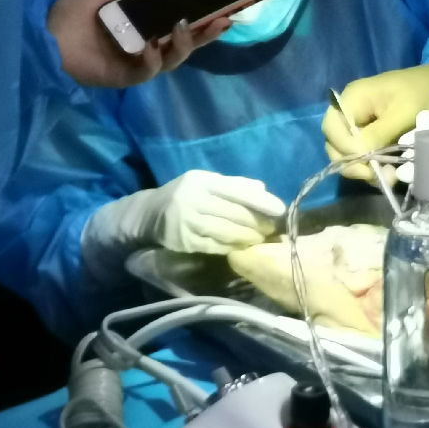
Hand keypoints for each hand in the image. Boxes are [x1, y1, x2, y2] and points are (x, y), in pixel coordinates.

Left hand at [46, 0, 229, 88]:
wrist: (44, 35)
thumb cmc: (73, 11)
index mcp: (143, 25)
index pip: (180, 24)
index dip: (202, 19)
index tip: (224, 8)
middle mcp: (145, 44)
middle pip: (183, 44)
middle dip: (205, 35)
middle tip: (223, 21)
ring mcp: (136, 63)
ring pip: (172, 60)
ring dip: (183, 45)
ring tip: (183, 26)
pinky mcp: (124, 77)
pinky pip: (146, 72)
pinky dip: (152, 60)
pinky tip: (152, 46)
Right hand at [91, 171, 284, 257]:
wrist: (148, 214)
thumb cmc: (184, 195)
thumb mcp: (204, 182)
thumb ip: (232, 185)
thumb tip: (262, 188)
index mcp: (201, 180)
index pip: (237, 190)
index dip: (260, 200)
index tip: (280, 209)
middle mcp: (193, 198)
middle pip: (234, 213)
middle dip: (257, 222)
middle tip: (273, 229)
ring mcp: (187, 221)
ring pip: (226, 232)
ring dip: (248, 237)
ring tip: (261, 239)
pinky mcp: (184, 240)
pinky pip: (215, 246)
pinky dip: (232, 247)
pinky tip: (242, 246)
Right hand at [324, 53, 428, 180]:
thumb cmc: (426, 91)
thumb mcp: (404, 113)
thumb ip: (379, 133)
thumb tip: (359, 155)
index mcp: (353, 98)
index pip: (331, 129)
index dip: (346, 150)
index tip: (371, 165)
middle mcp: (352, 111)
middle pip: (336, 145)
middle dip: (356, 165)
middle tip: (383, 176)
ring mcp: (363, 124)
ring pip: (351, 154)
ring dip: (368, 169)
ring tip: (393, 176)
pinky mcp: (375, 134)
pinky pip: (367, 155)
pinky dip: (377, 166)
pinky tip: (394, 171)